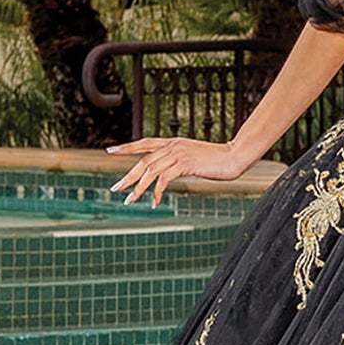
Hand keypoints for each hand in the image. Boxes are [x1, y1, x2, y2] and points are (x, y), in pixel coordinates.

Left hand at [109, 136, 263, 203]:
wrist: (234, 156)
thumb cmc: (218, 159)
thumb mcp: (194, 158)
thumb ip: (180, 161)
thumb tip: (169, 172)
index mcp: (173, 142)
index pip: (144, 143)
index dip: (126, 147)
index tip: (110, 151)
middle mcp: (173, 146)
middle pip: (143, 161)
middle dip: (128, 176)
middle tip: (115, 189)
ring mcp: (178, 154)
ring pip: (150, 171)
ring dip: (138, 188)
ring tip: (129, 200)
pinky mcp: (185, 164)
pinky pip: (164, 179)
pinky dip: (156, 191)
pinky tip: (155, 202)